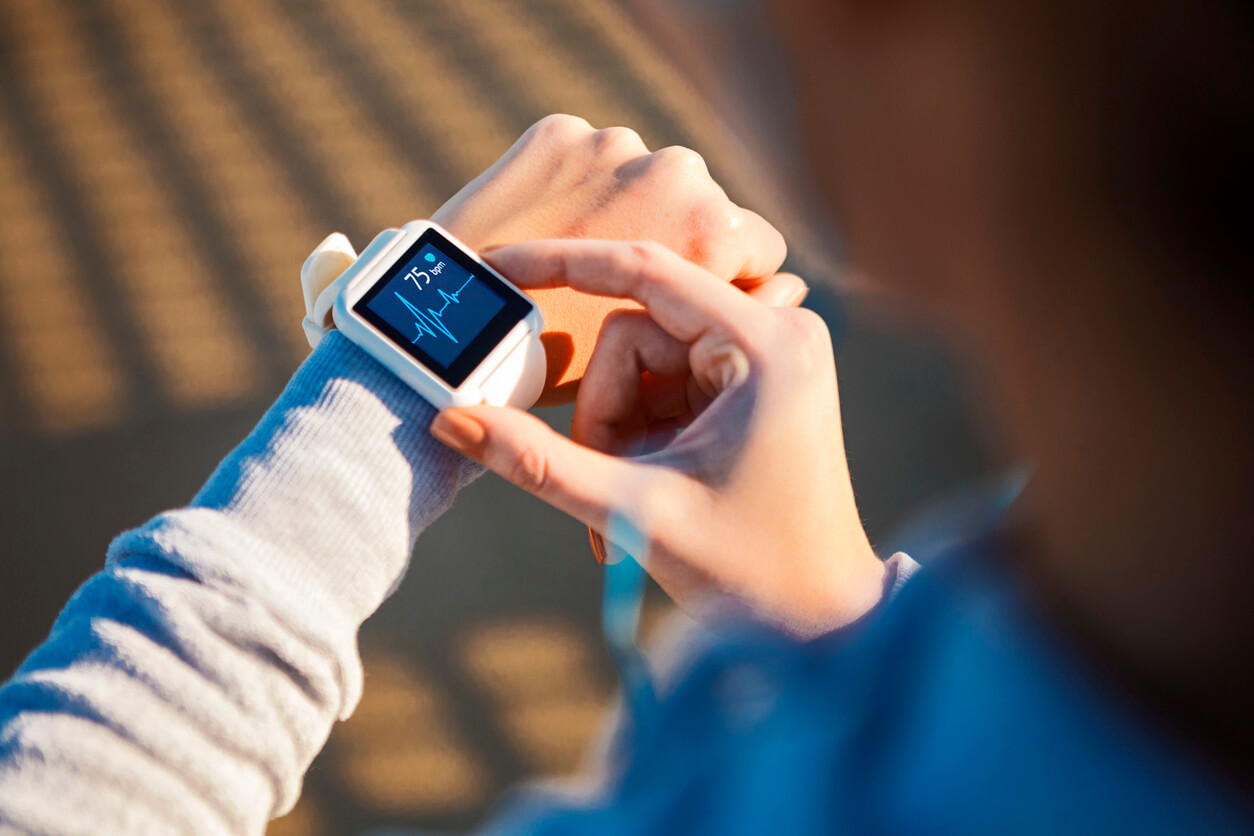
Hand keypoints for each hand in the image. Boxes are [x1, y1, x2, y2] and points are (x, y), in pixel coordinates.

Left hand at [302, 115, 786, 405]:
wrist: (452, 330)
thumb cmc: (565, 366)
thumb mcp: (662, 363)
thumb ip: (719, 317)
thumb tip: (786, 294)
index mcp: (715, 234)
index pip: (761, 249)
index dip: (727, 283)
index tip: (688, 311)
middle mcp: (679, 173)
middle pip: (706, 208)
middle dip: (679, 241)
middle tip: (626, 296)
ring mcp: (617, 145)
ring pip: (647, 181)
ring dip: (627, 212)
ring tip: (577, 273)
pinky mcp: (561, 132)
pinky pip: (589, 161)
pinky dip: (573, 191)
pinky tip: (545, 237)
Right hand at [428, 240, 885, 637]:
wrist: (823, 623)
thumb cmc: (754, 574)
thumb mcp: (636, 511)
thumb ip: (536, 461)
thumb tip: (450, 419)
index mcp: (765, 345)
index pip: (644, 271)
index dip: (562, 264)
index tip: (497, 265)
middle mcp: (774, 335)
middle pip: (634, 337)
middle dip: (603, 414)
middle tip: (603, 488)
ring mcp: (764, 360)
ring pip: (641, 366)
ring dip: (617, 434)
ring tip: (628, 509)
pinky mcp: (750, 387)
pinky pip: (664, 387)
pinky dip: (639, 436)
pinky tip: (648, 490)